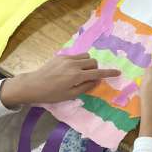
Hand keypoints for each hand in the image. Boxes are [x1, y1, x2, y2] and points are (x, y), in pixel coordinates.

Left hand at [0, 54, 120, 107]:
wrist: (33, 85)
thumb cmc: (51, 94)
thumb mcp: (69, 96)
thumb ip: (85, 88)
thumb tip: (97, 82)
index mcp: (76, 76)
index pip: (97, 73)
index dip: (109, 73)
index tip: (118, 72)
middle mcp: (74, 64)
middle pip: (93, 62)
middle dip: (95, 69)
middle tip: (89, 78)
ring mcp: (67, 58)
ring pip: (86, 56)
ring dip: (87, 64)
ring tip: (79, 73)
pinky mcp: (62, 55)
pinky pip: (76, 56)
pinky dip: (78, 62)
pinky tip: (69, 70)